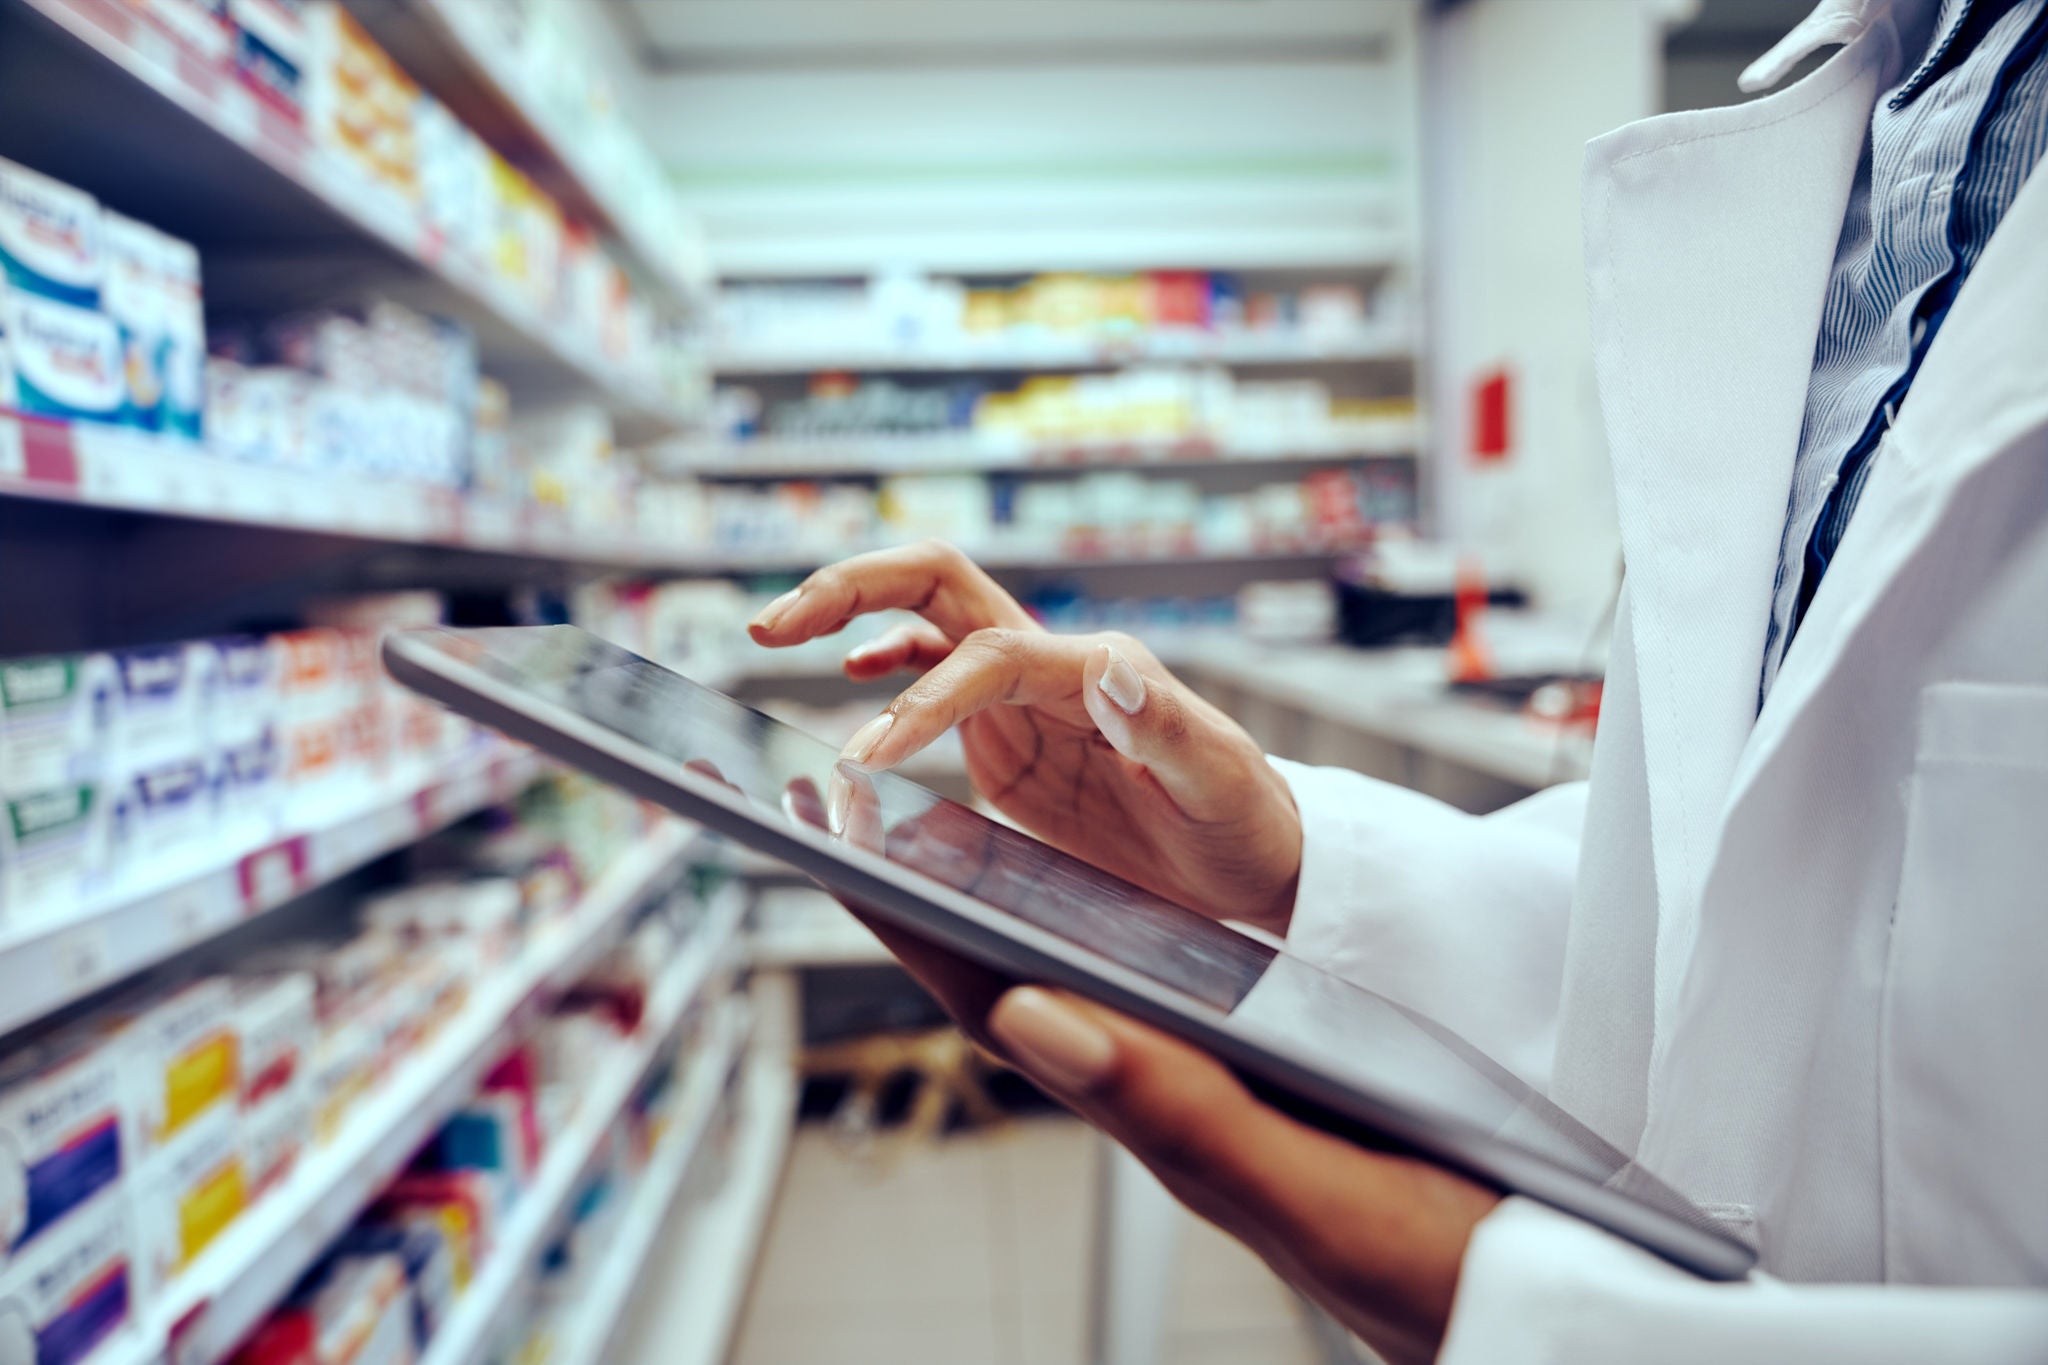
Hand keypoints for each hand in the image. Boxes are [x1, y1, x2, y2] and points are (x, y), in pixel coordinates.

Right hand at [748, 541, 1302, 931]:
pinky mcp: (1013, 734)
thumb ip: (1167, 727)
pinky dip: (886, 663)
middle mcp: (1054, 667)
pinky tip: (849, 678)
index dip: (920, 697)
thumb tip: (1110, 663)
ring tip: (774, 635)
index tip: (867, 754)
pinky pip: (937, 674)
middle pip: (939, 584)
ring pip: (927, 621)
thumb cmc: (1246, 823)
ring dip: (852, 614)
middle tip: (773, 625)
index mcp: (1095, 669)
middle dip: (853, 589)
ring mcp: (1028, 697)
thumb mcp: (1220, 784)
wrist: (1258, 858)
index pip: (985, 654)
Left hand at [776, 853, 1498, 1364]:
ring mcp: (1214, 1099)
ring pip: (1079, 990)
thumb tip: (1033, 1015)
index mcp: (1164, 1118)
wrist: (1539, 1303)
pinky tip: (1095, 913)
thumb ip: (1183, 1113)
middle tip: (854, 810)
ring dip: (999, 912)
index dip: (912, 921)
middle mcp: (1170, 1104)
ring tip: (935, 840)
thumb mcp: (1316, 1187)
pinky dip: (1099, 938)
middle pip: (1019, 987)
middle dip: (927, 901)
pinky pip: (1153, 1001)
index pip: (1006, 1004)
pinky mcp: (1268, 1092)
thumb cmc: (1435, 1264)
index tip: (835, 836)